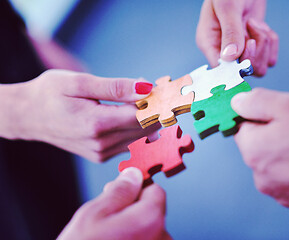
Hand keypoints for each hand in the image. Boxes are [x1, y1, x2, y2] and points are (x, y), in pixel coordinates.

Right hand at [0, 69, 156, 161]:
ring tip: (143, 99)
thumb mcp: (80, 83)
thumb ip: (116, 87)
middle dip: (155, 110)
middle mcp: (102, 144)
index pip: (142, 117)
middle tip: (156, 91)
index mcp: (97, 124)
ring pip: (140, 138)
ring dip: (147, 119)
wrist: (28, 116)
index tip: (166, 91)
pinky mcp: (101, 155)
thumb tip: (147, 88)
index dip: (158, 103)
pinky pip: (129, 143)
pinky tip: (132, 113)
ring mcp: (102, 153)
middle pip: (145, 129)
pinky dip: (137, 128)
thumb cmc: (50, 94)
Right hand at [58, 168, 171, 239]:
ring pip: (148, 230)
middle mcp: (162, 238)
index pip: (156, 191)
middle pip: (152, 211)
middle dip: (132, 210)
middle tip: (107, 219)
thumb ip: (120, 191)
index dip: (136, 189)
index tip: (121, 193)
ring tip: (107, 238)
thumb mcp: (94, 213)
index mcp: (151, 219)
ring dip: (132, 229)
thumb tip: (133, 175)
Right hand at [196, 0, 278, 75]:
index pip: (221, 69)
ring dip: (263, 45)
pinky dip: (271, 43)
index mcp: (210, 43)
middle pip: (243, 72)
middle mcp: (223, 51)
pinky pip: (269, 59)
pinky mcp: (256, 48)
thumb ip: (230, 32)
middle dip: (254, 51)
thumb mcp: (227, 7)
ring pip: (258, 67)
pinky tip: (262, 28)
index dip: (236, 65)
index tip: (247, 45)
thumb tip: (230, 57)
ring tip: (255, 25)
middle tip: (251, 27)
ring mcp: (241, 51)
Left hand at [231, 88, 288, 215]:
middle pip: (260, 147)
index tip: (275, 114)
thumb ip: (257, 102)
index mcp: (253, 151)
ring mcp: (281, 193)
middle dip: (276, 134)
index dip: (259, 116)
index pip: (242, 128)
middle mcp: (262, 177)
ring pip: (277, 164)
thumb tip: (237, 103)